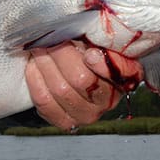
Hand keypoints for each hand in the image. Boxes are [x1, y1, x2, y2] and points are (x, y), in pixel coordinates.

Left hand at [24, 41, 142, 130]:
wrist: (77, 70)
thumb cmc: (92, 50)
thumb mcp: (104, 41)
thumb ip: (103, 40)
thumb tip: (91, 48)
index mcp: (124, 79)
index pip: (117, 74)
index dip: (102, 65)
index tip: (90, 53)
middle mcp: (107, 102)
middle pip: (80, 79)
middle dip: (60, 54)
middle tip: (51, 38)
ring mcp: (86, 115)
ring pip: (60, 89)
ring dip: (45, 63)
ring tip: (40, 48)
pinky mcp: (66, 121)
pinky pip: (44, 101)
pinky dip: (35, 80)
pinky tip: (34, 66)